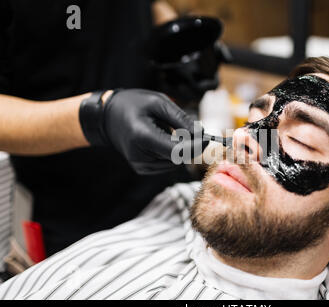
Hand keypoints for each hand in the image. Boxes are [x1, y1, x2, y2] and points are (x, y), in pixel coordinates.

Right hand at [79, 89, 205, 173]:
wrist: (108, 117)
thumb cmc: (133, 105)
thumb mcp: (159, 102)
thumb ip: (181, 119)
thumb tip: (202, 134)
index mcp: (142, 137)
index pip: (177, 151)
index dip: (196, 146)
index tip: (208, 138)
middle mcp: (140, 157)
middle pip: (178, 157)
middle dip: (190, 145)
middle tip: (192, 130)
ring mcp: (141, 166)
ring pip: (176, 161)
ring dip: (179, 148)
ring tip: (165, 131)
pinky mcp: (143, 169)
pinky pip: (168, 163)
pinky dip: (171, 152)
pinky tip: (160, 140)